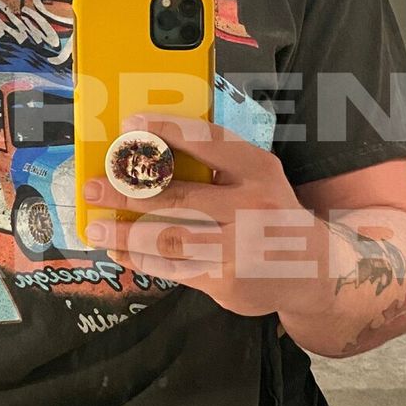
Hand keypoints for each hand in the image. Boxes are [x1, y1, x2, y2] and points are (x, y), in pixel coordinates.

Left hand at [82, 112, 318, 317]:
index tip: (129, 124)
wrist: (313, 269)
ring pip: (169, 238)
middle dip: (127, 190)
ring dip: (126, 232)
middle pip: (178, 196)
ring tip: (96, 225)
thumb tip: (147, 156)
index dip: (166, 131)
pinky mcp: (227, 281)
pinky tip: (120, 250)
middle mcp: (252, 207)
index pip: (207, 142)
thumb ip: (215, 167)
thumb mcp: (257, 179)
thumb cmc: (269, 212)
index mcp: (258, 170)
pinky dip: (141, 259)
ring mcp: (240, 248)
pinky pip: (174, 269)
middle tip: (92, 186)